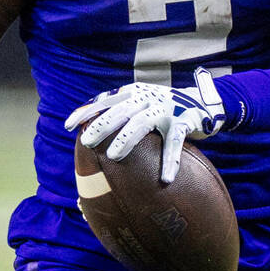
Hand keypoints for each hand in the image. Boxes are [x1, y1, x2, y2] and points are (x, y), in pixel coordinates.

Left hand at [64, 67, 225, 183]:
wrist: (201, 102)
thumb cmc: (162, 107)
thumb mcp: (141, 103)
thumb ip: (120, 111)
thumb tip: (89, 129)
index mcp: (133, 92)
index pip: (104, 100)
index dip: (85, 111)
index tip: (68, 126)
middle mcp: (147, 97)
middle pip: (119, 111)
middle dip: (100, 126)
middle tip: (86, 142)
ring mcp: (165, 109)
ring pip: (141, 124)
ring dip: (126, 140)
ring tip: (113, 157)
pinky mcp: (183, 122)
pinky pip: (174, 144)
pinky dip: (170, 161)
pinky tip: (165, 179)